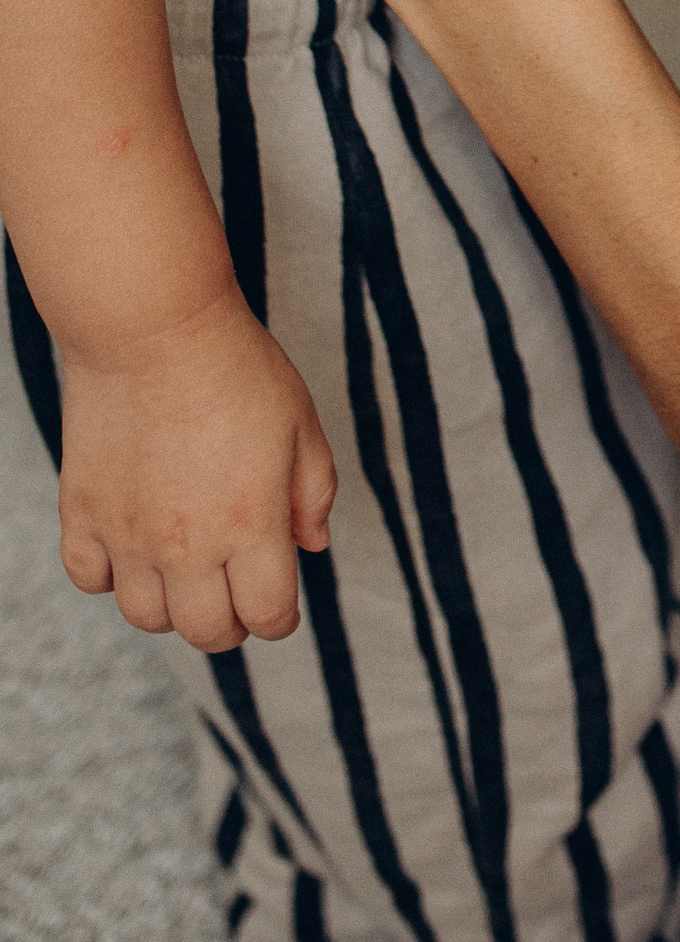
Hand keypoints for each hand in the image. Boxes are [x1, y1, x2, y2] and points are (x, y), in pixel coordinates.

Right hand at [56, 285, 336, 651]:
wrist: (154, 329)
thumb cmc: (236, 366)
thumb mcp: (301, 421)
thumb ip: (314, 491)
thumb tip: (314, 545)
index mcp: (251, 526)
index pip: (268, 615)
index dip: (280, 619)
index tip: (280, 608)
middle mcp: (188, 546)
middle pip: (208, 632)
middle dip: (231, 624)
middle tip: (238, 598)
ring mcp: (128, 535)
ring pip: (147, 617)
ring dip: (173, 608)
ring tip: (188, 574)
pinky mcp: (84, 514)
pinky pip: (90, 579)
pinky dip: (111, 577)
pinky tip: (132, 548)